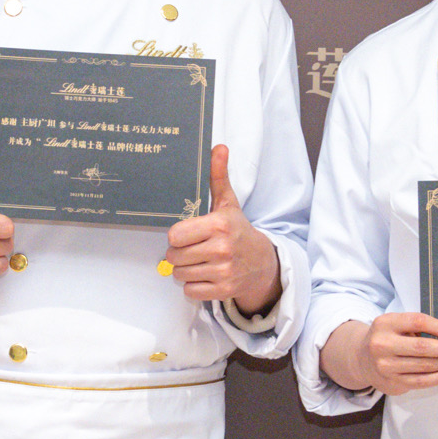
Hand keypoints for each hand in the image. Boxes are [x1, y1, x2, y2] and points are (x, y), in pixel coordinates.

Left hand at [163, 145, 280, 314]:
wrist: (264, 264)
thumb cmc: (238, 231)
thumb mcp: (228, 204)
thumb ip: (218, 177)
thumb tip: (218, 147)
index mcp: (219, 225)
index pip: (175, 235)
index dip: (176, 236)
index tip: (186, 234)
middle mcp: (222, 249)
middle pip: (174, 257)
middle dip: (178, 254)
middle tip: (191, 249)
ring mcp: (224, 271)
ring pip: (180, 274)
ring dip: (184, 270)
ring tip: (198, 261)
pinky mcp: (224, 291)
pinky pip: (190, 291)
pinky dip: (193, 286)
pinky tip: (205, 275)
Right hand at [327, 310, 437, 395]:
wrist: (361, 359)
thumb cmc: (387, 338)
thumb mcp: (395, 324)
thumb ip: (418, 327)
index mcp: (385, 324)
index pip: (417, 322)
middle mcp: (382, 344)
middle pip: (422, 347)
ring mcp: (385, 366)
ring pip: (423, 366)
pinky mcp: (391, 382)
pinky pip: (420, 381)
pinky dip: (437, 377)